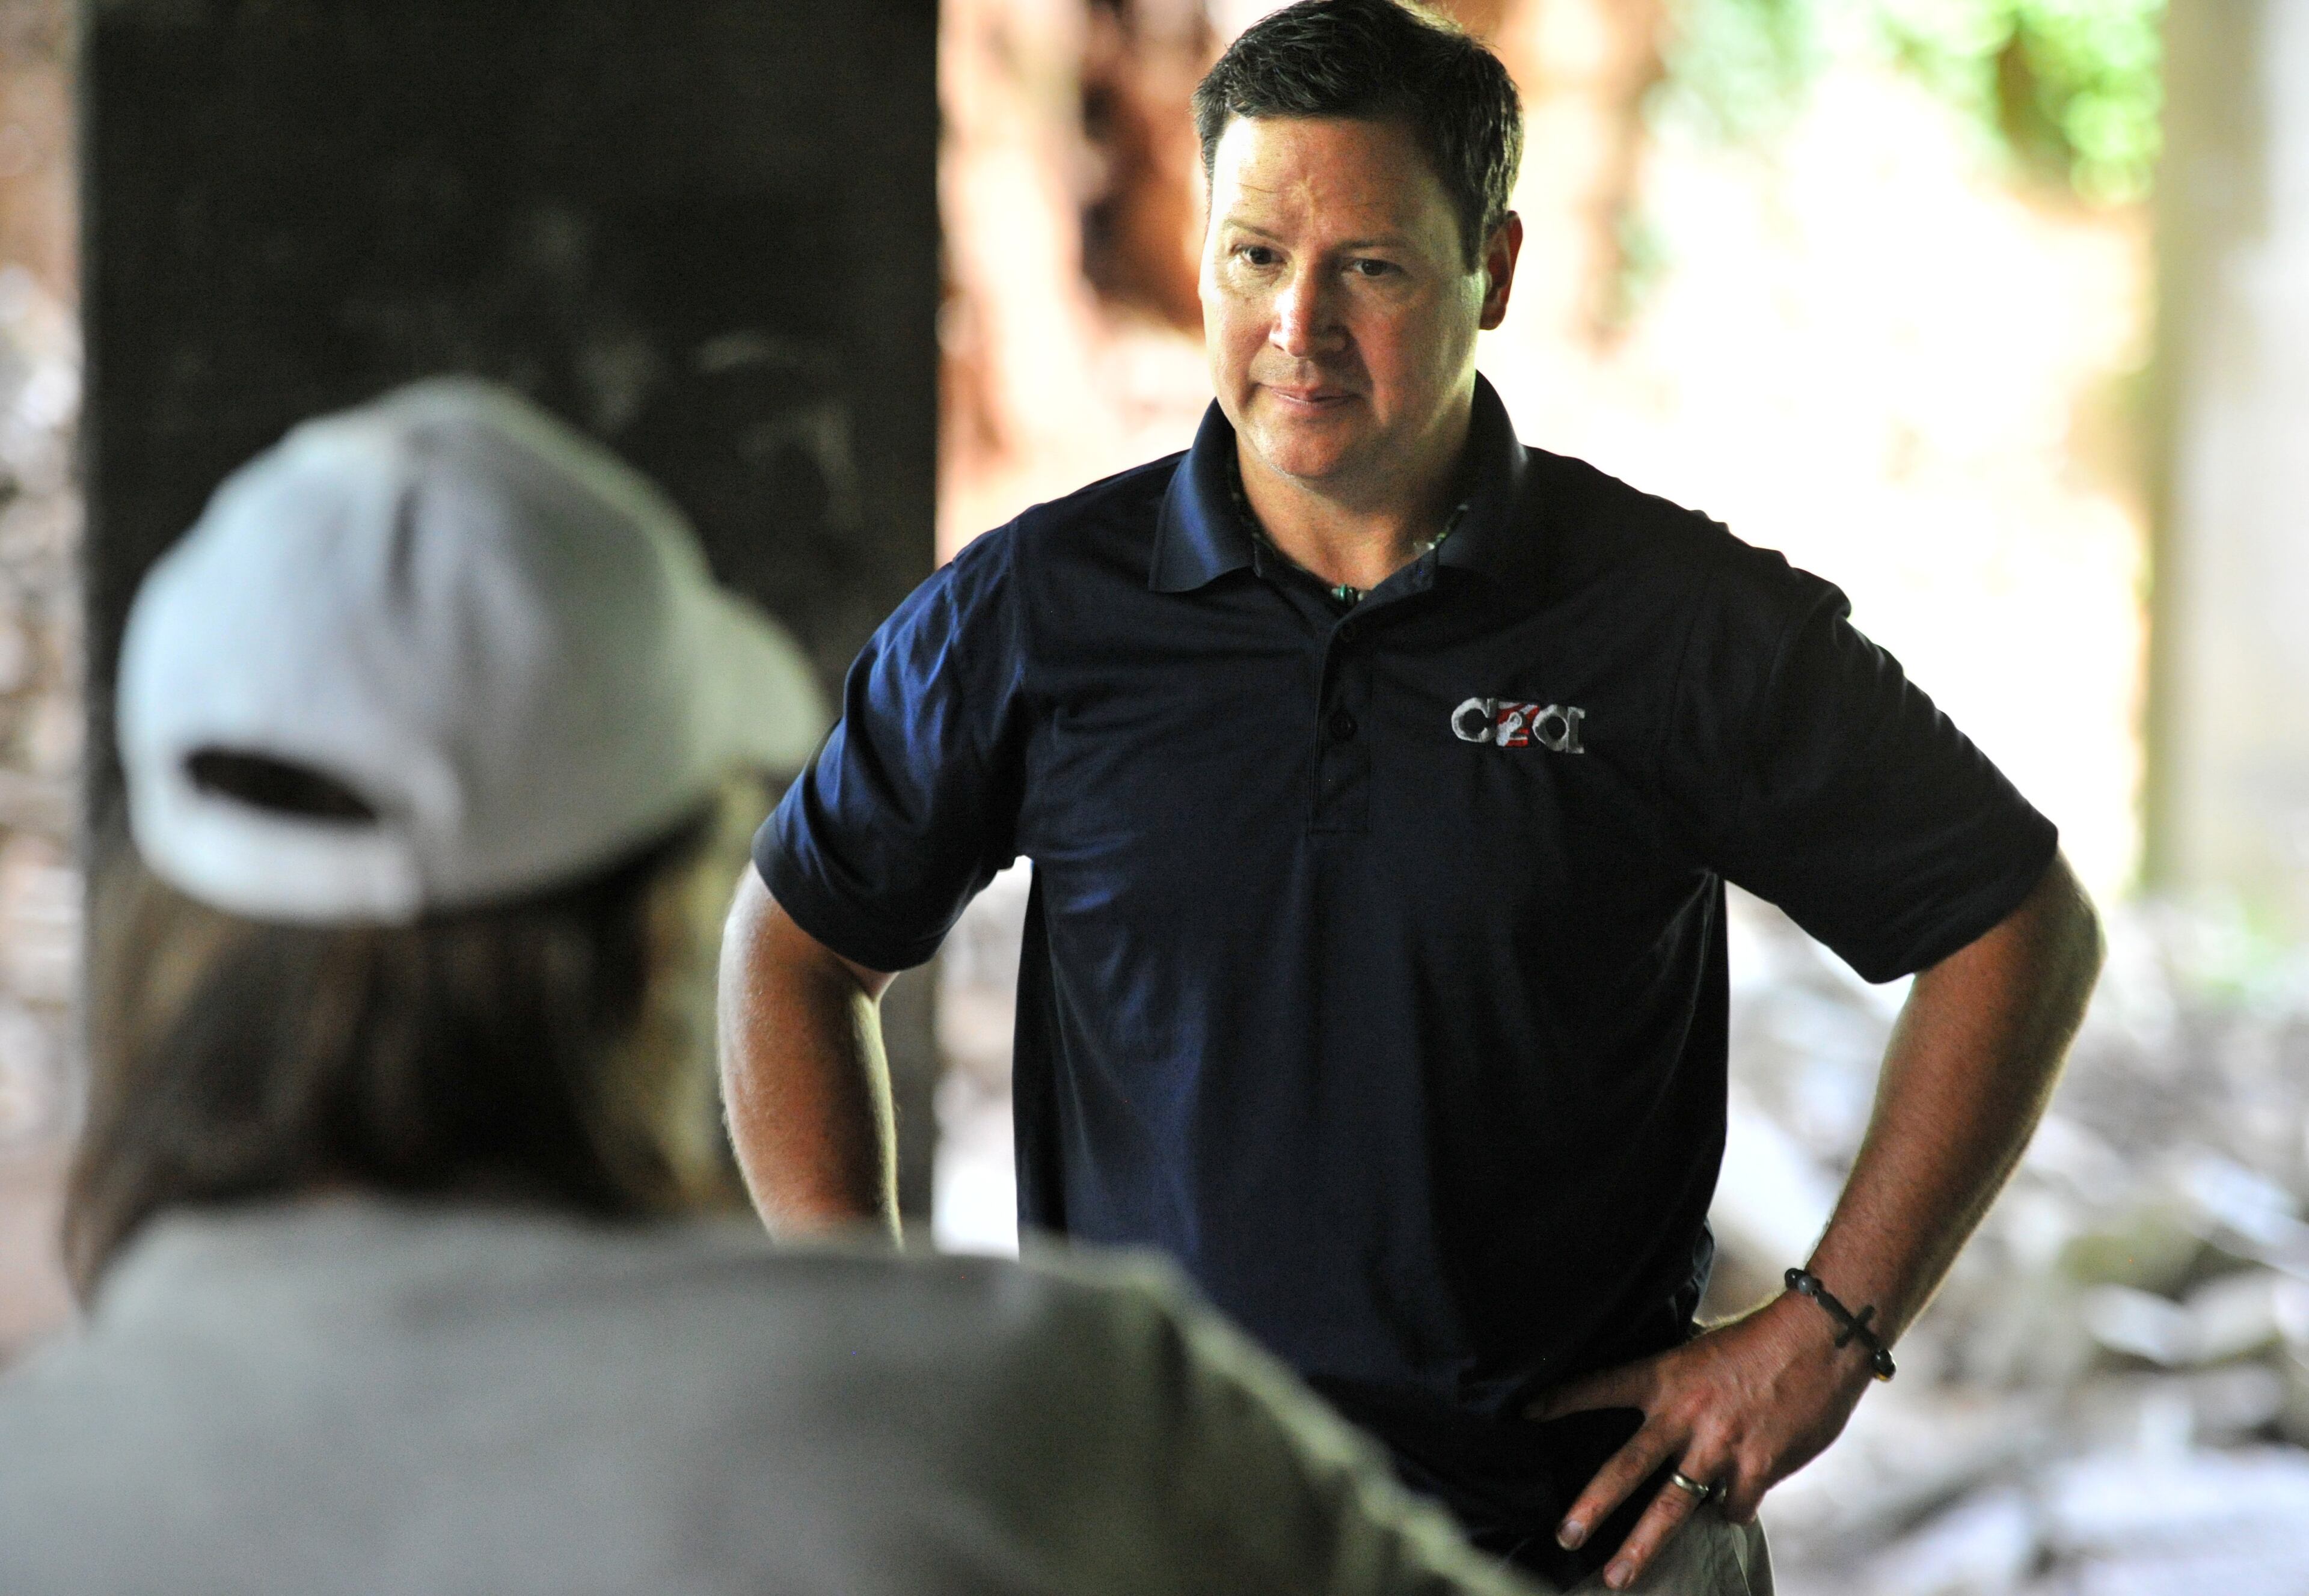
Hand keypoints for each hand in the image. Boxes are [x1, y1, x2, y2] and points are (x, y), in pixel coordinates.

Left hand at [1522, 1292, 1875, 1589]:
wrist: (1821, 1339)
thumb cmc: (1763, 1340)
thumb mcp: (1704, 1349)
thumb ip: (1678, 1383)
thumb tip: (1660, 1412)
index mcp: (1665, 1375)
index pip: (1600, 1385)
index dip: (1561, 1399)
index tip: (1526, 1412)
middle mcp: (1684, 1414)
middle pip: (1625, 1468)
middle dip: (1591, 1506)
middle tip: (1564, 1536)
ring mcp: (1719, 1447)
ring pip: (1671, 1508)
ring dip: (1641, 1547)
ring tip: (1617, 1577)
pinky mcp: (1757, 1468)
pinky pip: (1731, 1508)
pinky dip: (1727, 1511)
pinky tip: (1730, 1506)